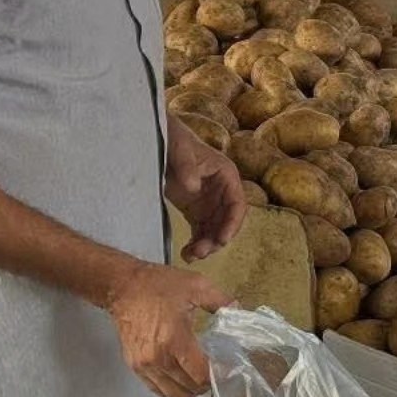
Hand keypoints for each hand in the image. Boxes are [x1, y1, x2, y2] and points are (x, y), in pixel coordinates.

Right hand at [108, 261, 231, 396]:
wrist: (122, 286)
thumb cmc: (158, 285)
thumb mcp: (195, 285)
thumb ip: (221, 300)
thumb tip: (240, 311)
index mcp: (175, 340)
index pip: (200, 375)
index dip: (217, 376)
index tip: (226, 368)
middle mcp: (158, 359)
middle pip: (189, 389)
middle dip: (206, 385)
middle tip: (215, 371)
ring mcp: (144, 366)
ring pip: (173, 395)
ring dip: (189, 390)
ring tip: (199, 375)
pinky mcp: (134, 367)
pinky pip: (157, 390)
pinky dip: (172, 388)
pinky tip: (181, 375)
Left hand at [166, 117, 246, 259]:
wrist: (159, 142)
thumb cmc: (174, 141)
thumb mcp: (179, 149)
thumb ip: (186, 167)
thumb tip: (194, 187)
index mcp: (226, 175)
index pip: (237, 203)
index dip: (232, 223)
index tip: (222, 239)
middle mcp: (223, 192)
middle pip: (227, 222)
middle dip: (216, 239)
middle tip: (200, 252)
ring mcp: (210, 203)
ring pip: (215, 230)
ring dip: (206, 245)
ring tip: (189, 255)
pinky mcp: (195, 211)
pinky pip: (201, 231)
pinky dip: (196, 243)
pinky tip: (186, 253)